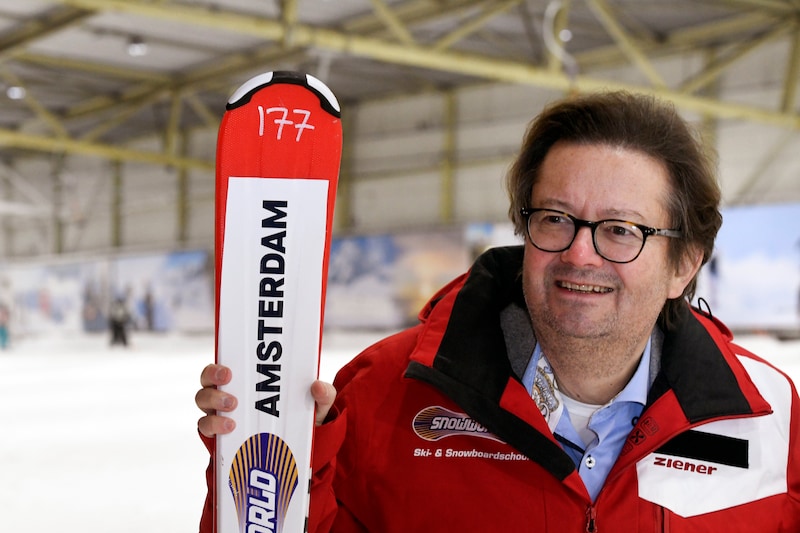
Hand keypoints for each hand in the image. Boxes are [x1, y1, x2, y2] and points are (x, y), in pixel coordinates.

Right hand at [196, 365, 337, 436]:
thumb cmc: (301, 418)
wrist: (297, 451)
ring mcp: (221, 414)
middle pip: (206, 383)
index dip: (217, 367)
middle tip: (233, 398)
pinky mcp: (220, 436)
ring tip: (233, 419)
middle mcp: (229, 393)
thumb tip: (318, 386)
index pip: (222, 366)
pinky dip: (214, 429)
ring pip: (203, 406)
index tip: (229, 371)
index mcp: (248, 379)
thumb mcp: (316, 406)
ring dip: (214, 410)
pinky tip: (230, 432)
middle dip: (213, 386)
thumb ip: (323, 396)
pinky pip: (206, 430)